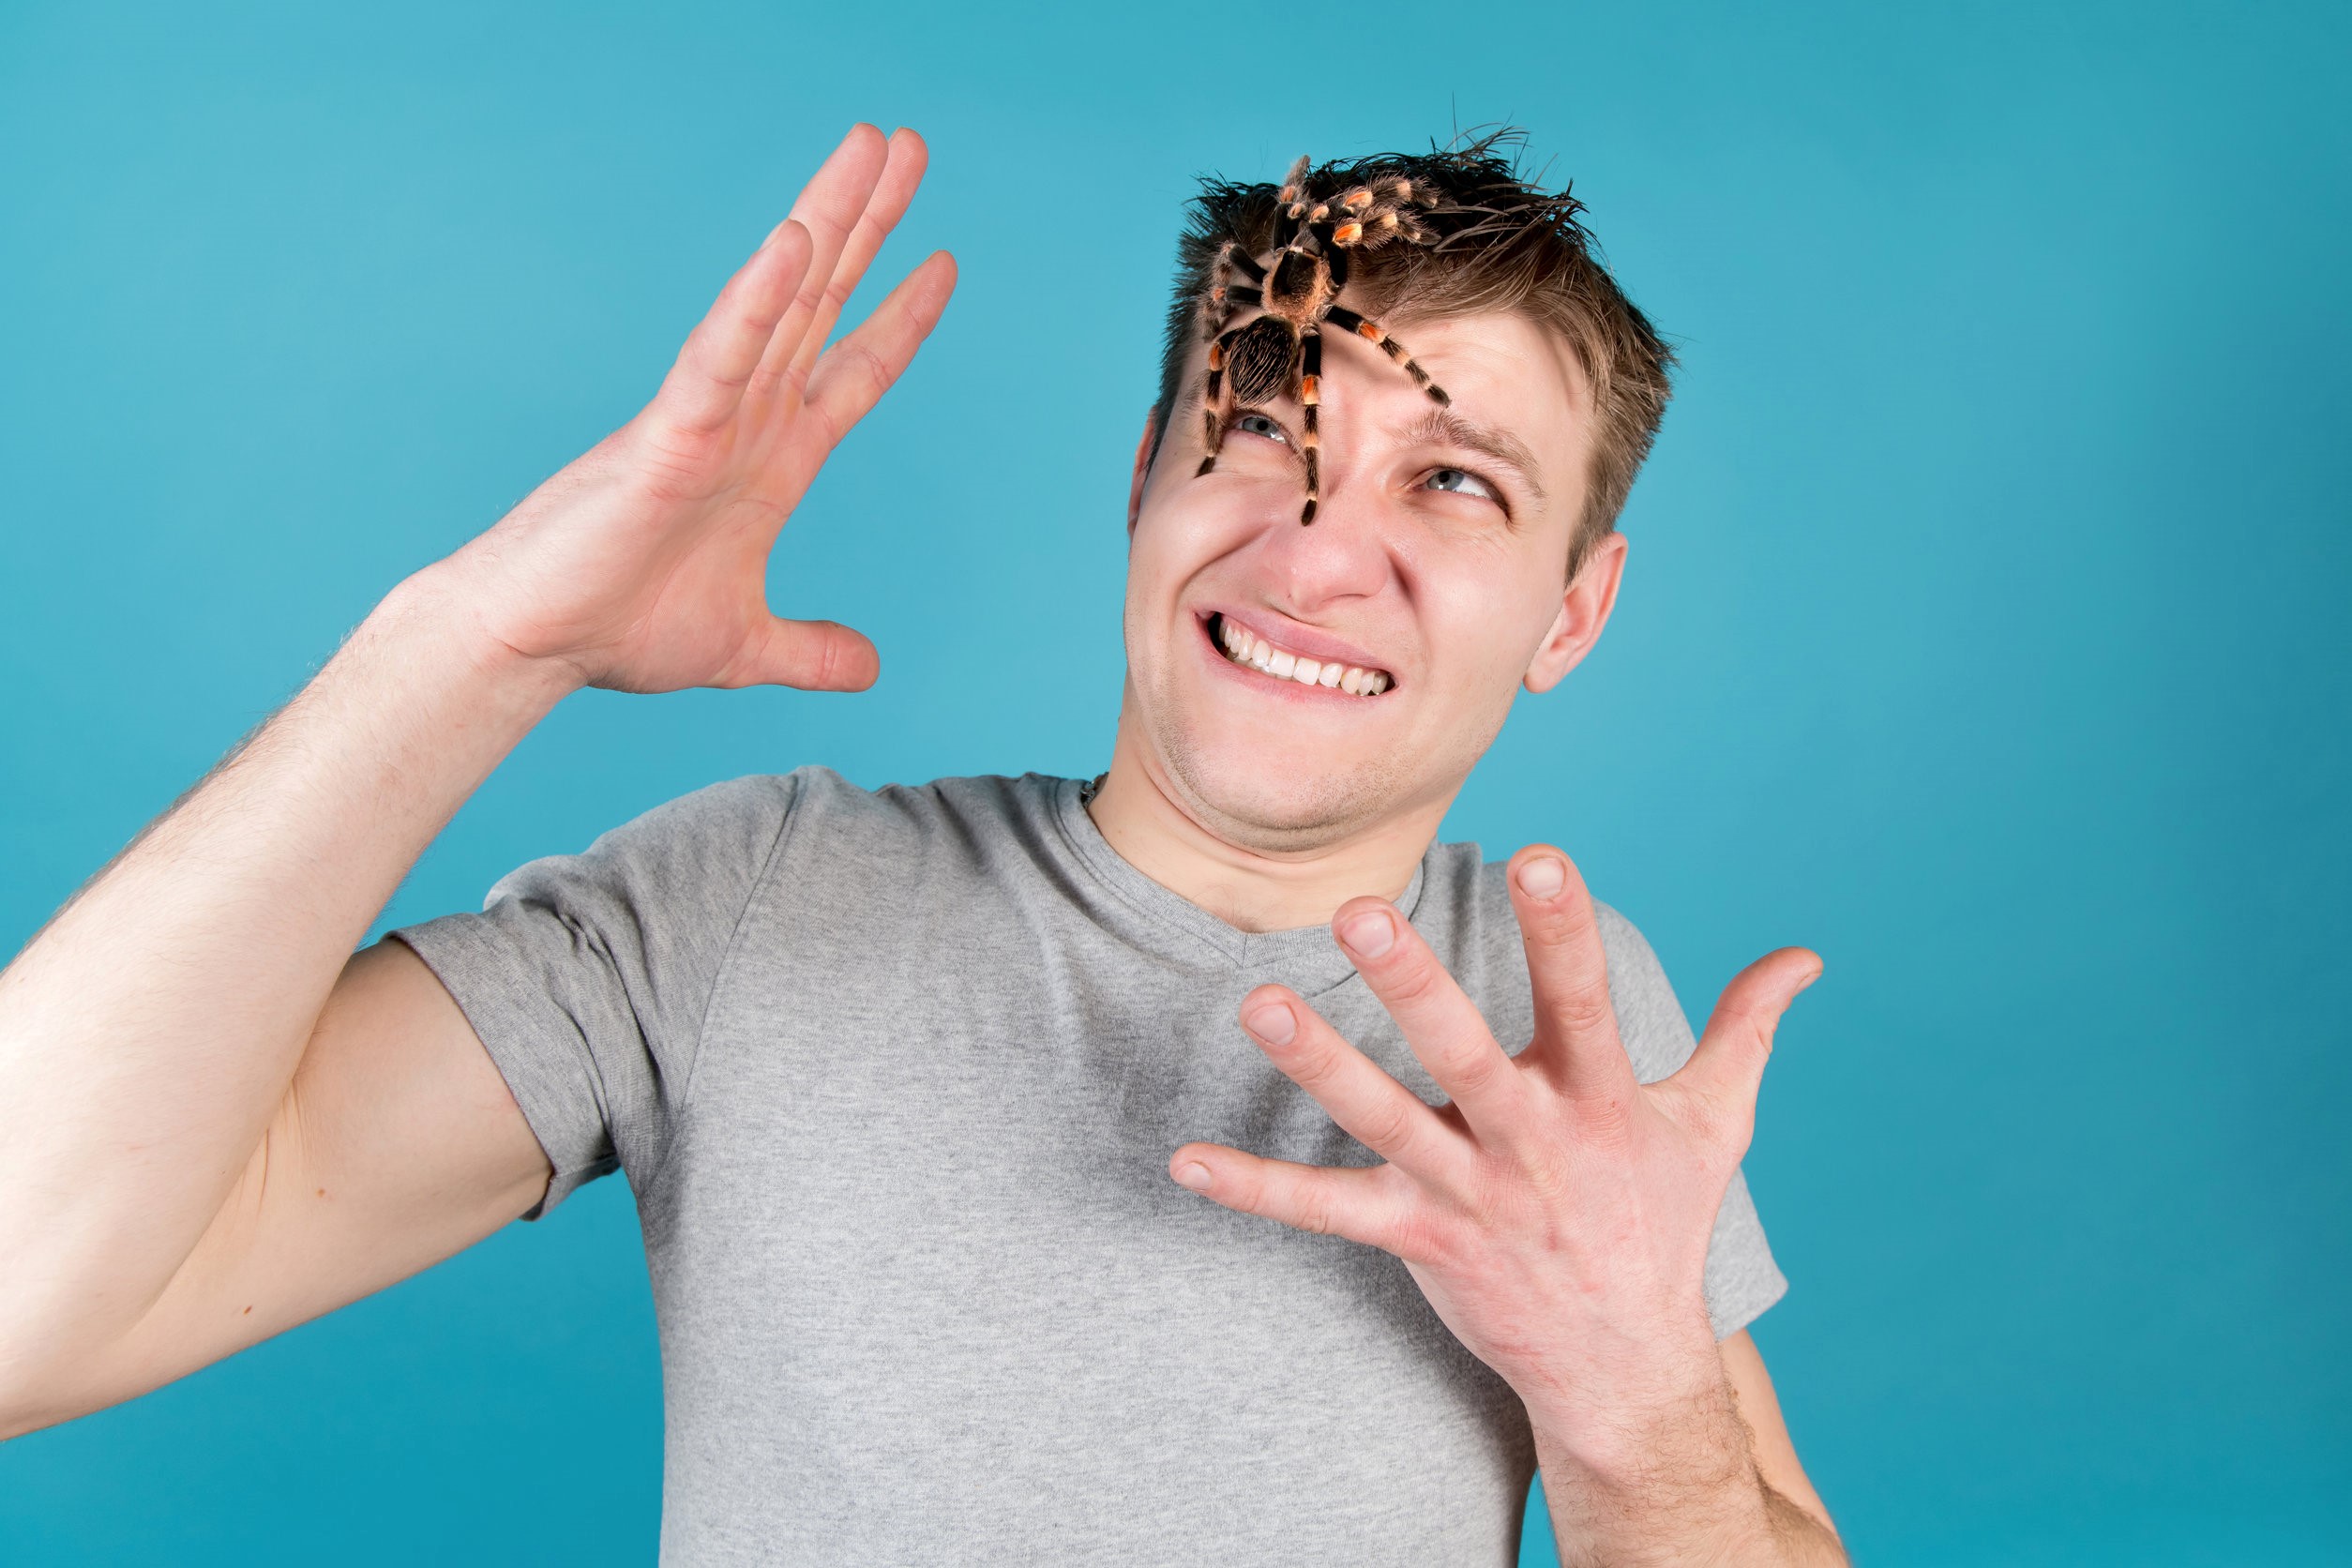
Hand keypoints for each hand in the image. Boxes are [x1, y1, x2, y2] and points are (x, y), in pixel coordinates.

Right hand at [436, 123, 954, 694]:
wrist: (537, 646)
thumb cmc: (618, 628)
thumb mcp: (747, 644)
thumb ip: (810, 649)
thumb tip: (869, 666)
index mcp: (773, 459)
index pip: (853, 369)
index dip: (900, 319)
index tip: (944, 262)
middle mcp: (746, 419)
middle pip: (823, 301)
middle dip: (868, 224)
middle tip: (906, 143)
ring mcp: (708, 417)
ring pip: (781, 299)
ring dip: (827, 220)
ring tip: (870, 146)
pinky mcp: (666, 435)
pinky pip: (721, 355)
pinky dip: (758, 301)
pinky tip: (795, 241)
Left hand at [1168, 846, 1819, 1461]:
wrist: (1627, 1367)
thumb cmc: (1664, 1223)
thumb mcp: (1717, 1124)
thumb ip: (1748, 1028)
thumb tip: (1806, 956)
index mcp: (1603, 1101)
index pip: (1585, 1003)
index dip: (1565, 931)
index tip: (1543, 854)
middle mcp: (1532, 1145)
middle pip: (1465, 1054)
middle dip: (1413, 984)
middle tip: (1355, 910)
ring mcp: (1470, 1196)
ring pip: (1385, 1123)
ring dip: (1319, 1066)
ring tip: (1256, 1003)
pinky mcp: (1419, 1241)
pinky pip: (1327, 1215)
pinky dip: (1258, 1191)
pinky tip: (1185, 1162)